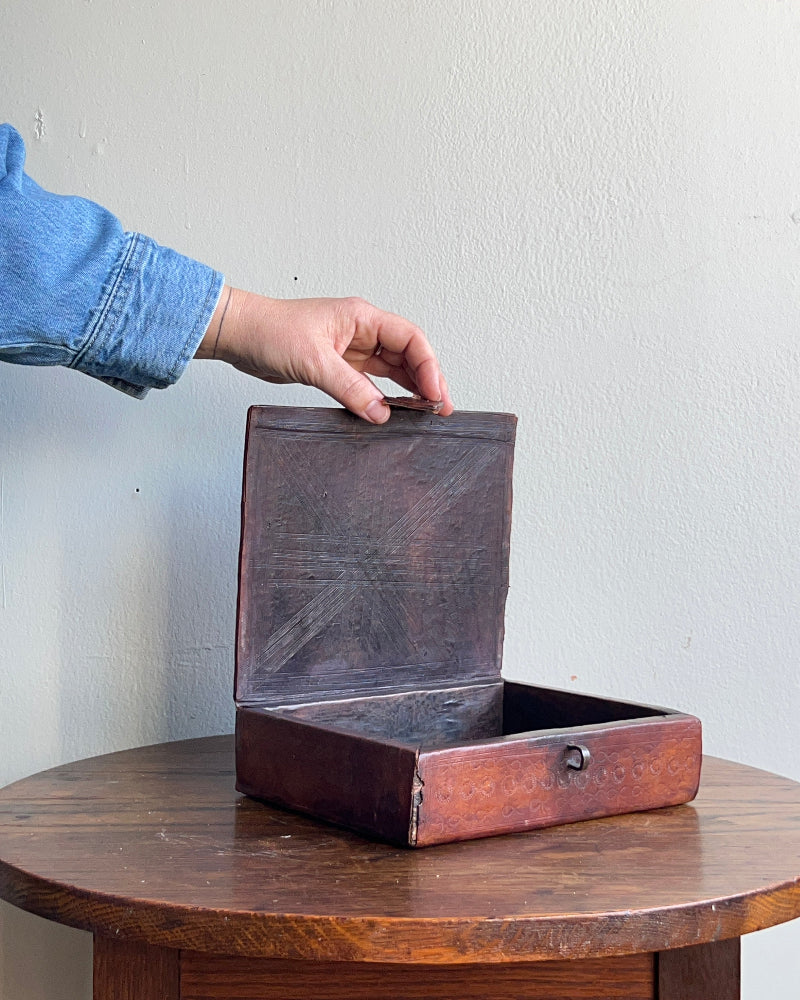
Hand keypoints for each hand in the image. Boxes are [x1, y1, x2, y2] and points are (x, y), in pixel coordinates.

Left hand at [195, 287, 453, 422]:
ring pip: (394, 369)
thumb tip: (381, 413)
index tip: (435, 394)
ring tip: (426, 413)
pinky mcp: (340, 366)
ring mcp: (352, 349)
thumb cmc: (269, 331)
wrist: (239, 335)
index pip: (411, 339)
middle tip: (440, 409)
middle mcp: (362, 331)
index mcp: (362, 317)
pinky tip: (395, 411)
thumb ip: (350, 388)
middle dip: (428, 380)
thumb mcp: (314, 362)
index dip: (428, 366)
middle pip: (409, 354)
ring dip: (411, 389)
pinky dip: (387, 396)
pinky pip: (373, 382)